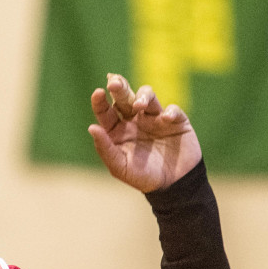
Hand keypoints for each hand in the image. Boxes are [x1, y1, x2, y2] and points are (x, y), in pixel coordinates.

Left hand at [88, 75, 201, 192]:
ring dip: (143, 96)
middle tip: (114, 83)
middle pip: (125, 97)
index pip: (106, 111)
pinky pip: (173, 110)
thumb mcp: (120, 167)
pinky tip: (166, 118)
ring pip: (148, 96)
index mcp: (117, 129)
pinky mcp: (176, 121)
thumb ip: (105, 148)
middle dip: (119, 87)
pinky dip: (170, 112)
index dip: (100, 101)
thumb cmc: (143, 177)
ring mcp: (155, 118)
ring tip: (140, 105)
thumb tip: (91, 127)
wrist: (173, 186)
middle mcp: (134, 120)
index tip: (98, 93)